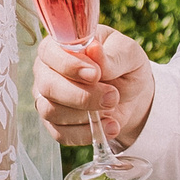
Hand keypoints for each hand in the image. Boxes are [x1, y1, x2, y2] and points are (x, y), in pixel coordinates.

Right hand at [32, 26, 152, 149]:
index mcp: (60, 45)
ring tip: (113, 109)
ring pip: (51, 111)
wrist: (133, 95)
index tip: (96, 74)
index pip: (49, 52)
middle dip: (82, 95)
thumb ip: (111, 55)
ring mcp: (47, 98)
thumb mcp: (127, 54)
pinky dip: (87, 133)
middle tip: (112, 95)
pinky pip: (61, 133)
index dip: (69, 65)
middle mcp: (47, 71)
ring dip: (85, 115)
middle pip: (48, 86)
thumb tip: (94, 50)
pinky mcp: (54, 123)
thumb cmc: (125, 65)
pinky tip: (110, 126)